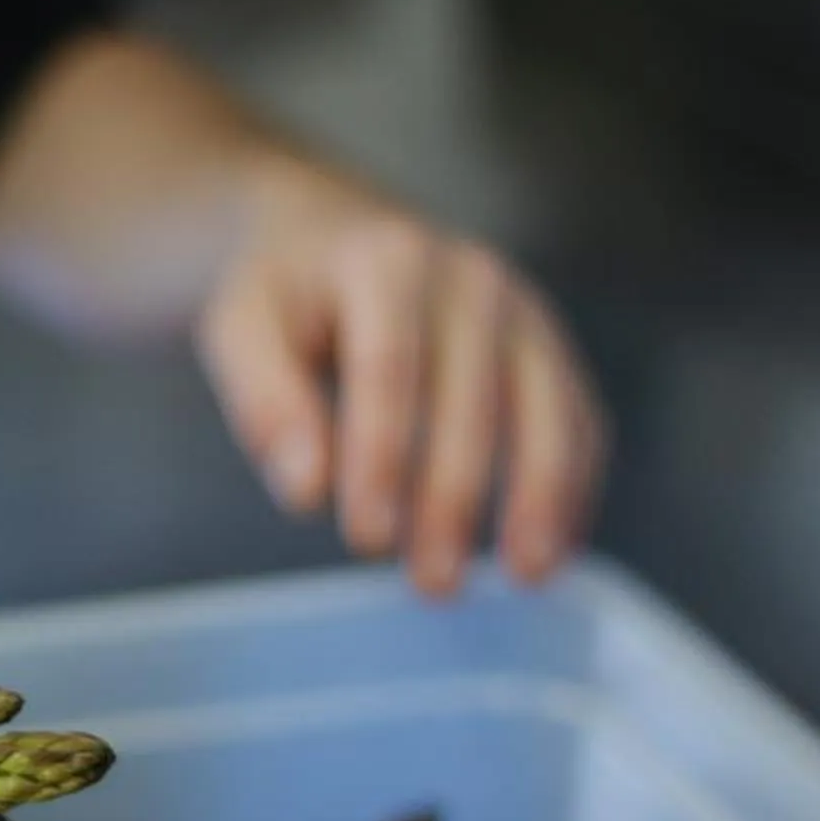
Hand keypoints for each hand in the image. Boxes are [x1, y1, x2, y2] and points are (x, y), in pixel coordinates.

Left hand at [0, 32, 606, 596]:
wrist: (332, 238)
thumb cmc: (284, 299)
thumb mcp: (242, 330)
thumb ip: (265, 403)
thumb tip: (307, 489)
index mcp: (386, 261)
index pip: (388, 368)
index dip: (383, 457)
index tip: (368, 538)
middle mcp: (470, 277)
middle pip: (472, 398)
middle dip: (455, 497)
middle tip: (433, 582)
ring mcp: (522, 310)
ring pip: (545, 409)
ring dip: (539, 499)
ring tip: (523, 577)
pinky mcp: (550, 347)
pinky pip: (576, 418)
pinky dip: (574, 485)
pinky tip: (554, 548)